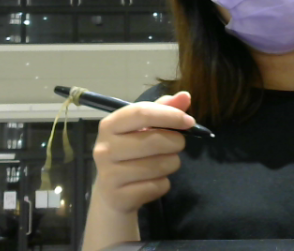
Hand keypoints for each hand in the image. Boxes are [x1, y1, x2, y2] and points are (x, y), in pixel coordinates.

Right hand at [92, 92, 194, 213]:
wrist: (111, 192)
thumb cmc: (130, 151)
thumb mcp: (143, 127)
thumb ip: (163, 110)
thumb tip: (185, 96)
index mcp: (110, 125)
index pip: (142, 113)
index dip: (170, 115)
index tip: (189, 121)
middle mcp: (105, 148)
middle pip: (154, 140)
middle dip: (175, 142)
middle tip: (178, 144)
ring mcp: (109, 174)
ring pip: (159, 166)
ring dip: (172, 163)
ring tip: (166, 162)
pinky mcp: (119, 197)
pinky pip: (156, 187)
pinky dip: (163, 184)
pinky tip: (153, 181)